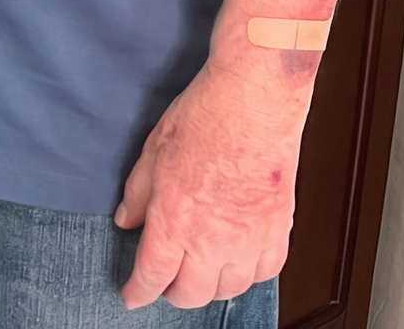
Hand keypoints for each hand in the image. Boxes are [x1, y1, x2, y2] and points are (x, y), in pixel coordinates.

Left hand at [116, 55, 305, 308]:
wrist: (252, 106)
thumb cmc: (202, 120)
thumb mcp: (152, 152)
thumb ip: (136, 194)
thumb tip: (126, 221)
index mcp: (174, 220)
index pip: (152, 274)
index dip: (138, 291)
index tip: (132, 296)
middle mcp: (212, 241)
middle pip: (191, 294)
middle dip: (173, 293)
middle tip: (164, 280)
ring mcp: (249, 242)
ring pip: (228, 290)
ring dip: (210, 286)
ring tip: (198, 270)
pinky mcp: (278, 234)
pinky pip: (263, 274)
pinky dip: (247, 275)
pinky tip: (236, 261)